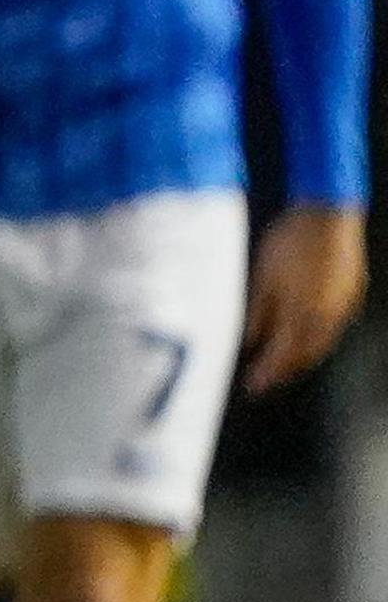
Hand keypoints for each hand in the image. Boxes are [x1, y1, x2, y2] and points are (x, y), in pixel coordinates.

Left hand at [244, 204, 367, 393]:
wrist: (328, 214)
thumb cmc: (290, 242)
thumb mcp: (263, 277)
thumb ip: (258, 313)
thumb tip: (250, 341)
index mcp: (302, 315)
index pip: (283, 356)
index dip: (268, 374)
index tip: (253, 388)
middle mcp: (327, 317)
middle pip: (305, 355)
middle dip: (284, 372)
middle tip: (265, 382)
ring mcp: (343, 306)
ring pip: (321, 343)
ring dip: (301, 358)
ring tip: (281, 365)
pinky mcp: (351, 294)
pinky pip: (332, 327)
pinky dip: (315, 339)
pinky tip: (303, 337)